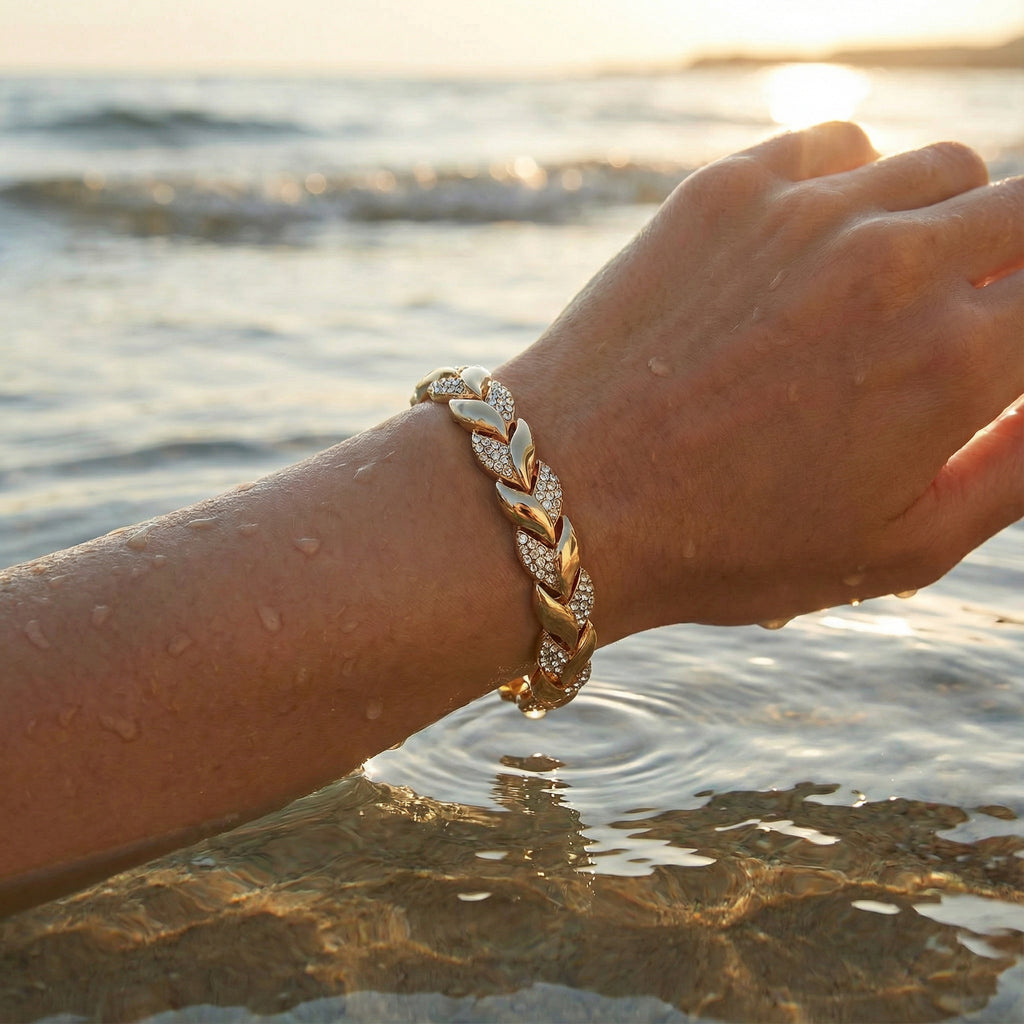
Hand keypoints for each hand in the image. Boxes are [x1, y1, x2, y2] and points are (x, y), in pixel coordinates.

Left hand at [500, 122, 1023, 637]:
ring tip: (886, 291)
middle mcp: (897, 263)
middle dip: (1010, 262)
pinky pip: (839, 145)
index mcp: (956, 361)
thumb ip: (1016, 470)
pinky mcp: (730, 188)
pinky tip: (815, 249)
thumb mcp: (898, 548)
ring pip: (940, 168)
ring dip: (940, 221)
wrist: (569, 494)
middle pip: (1021, 209)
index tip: (1000, 345)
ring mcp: (809, 212)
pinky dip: (852, 185)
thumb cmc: (729, 544)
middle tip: (960, 319)